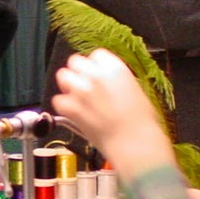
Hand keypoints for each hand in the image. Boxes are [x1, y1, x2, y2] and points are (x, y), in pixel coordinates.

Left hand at [52, 49, 171, 179]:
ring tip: (76, 96)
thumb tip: (107, 82)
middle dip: (79, 72)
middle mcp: (95, 74)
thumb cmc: (142, 121)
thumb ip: (116, 81)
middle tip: (84, 85)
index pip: (96, 55)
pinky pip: (58, 100)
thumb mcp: (135, 91)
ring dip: (68, 85)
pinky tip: (74, 112)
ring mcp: (81, 90)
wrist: (134, 143)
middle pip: (75, 61)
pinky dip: (64, 106)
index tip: (97, 75)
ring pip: (62, 76)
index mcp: (114, 67)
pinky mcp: (71, 108)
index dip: (96, 66)